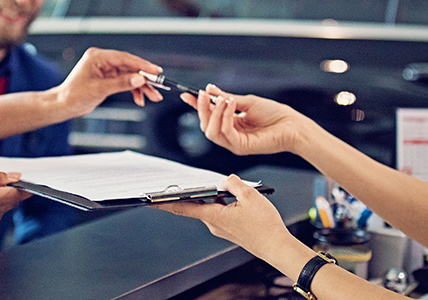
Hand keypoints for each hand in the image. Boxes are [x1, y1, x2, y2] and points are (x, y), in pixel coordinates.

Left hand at [54, 47, 163, 116]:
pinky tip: (140, 99)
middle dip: (145, 78)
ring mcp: (106, 69)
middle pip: (130, 67)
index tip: (155, 71)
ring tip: (153, 97)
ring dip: (142, 86)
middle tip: (159, 86)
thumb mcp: (99, 90)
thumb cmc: (74, 95)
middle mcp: (103, 60)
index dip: (142, 65)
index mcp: (98, 56)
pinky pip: (125, 82)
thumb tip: (139, 79)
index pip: (125, 58)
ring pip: (130, 75)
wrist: (64, 105)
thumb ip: (120, 84)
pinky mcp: (108, 78)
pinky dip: (133, 90)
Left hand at [152, 175, 295, 258]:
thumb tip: (226, 179)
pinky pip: (222, 213)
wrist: (277, 246)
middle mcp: (213, 224)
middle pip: (199, 203)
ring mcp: (221, 228)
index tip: (150, 200)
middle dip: (199, 192)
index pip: (183, 207)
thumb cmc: (265, 225)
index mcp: (214, 215)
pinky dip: (226, 204)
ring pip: (213, 207)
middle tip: (193, 182)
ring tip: (236, 192)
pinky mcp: (230, 230)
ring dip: (218, 197)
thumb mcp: (250, 196)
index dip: (165, 202)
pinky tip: (240, 201)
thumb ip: (234, 183)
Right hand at [179, 85, 313, 154]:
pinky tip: (230, 105)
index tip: (188, 95)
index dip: (197, 106)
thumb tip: (211, 91)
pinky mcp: (241, 147)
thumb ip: (227, 98)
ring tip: (222, 100)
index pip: (209, 116)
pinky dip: (225, 118)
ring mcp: (234, 142)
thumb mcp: (247, 102)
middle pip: (206, 125)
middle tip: (203, 94)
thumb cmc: (275, 115)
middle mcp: (231, 134)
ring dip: (213, 113)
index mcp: (231, 123)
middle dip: (202, 109)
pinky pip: (225, 133)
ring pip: (211, 132)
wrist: (292, 125)